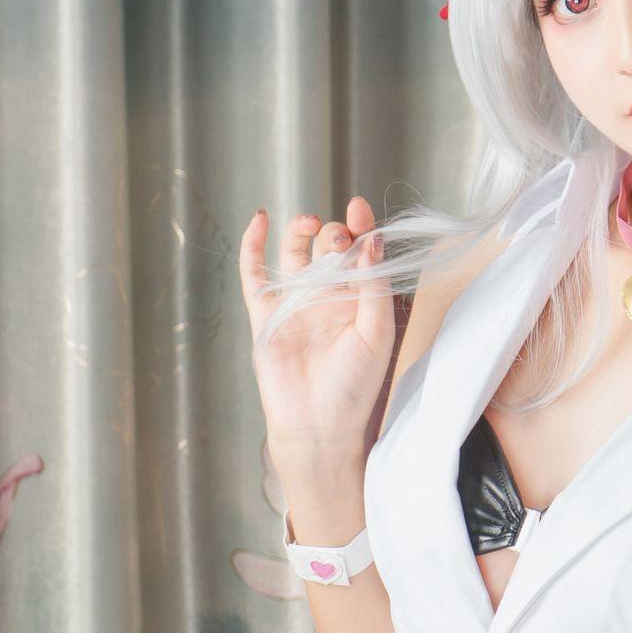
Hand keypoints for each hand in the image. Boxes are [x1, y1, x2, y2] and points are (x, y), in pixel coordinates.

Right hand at [238, 198, 397, 458]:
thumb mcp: (376, 333)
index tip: (359, 207)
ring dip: (301, 230)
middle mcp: (328, 298)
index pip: (360, 253)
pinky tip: (260, 220)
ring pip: (294, 253)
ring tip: (309, 223)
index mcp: (360, 302)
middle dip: (334, 234)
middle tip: (338, 240)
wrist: (317, 425)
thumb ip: (375, 285)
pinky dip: (254, 245)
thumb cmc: (354, 387)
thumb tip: (372, 239)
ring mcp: (295, 304)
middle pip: (329, 248)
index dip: (361, 227)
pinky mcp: (265, 314)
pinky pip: (255, 273)